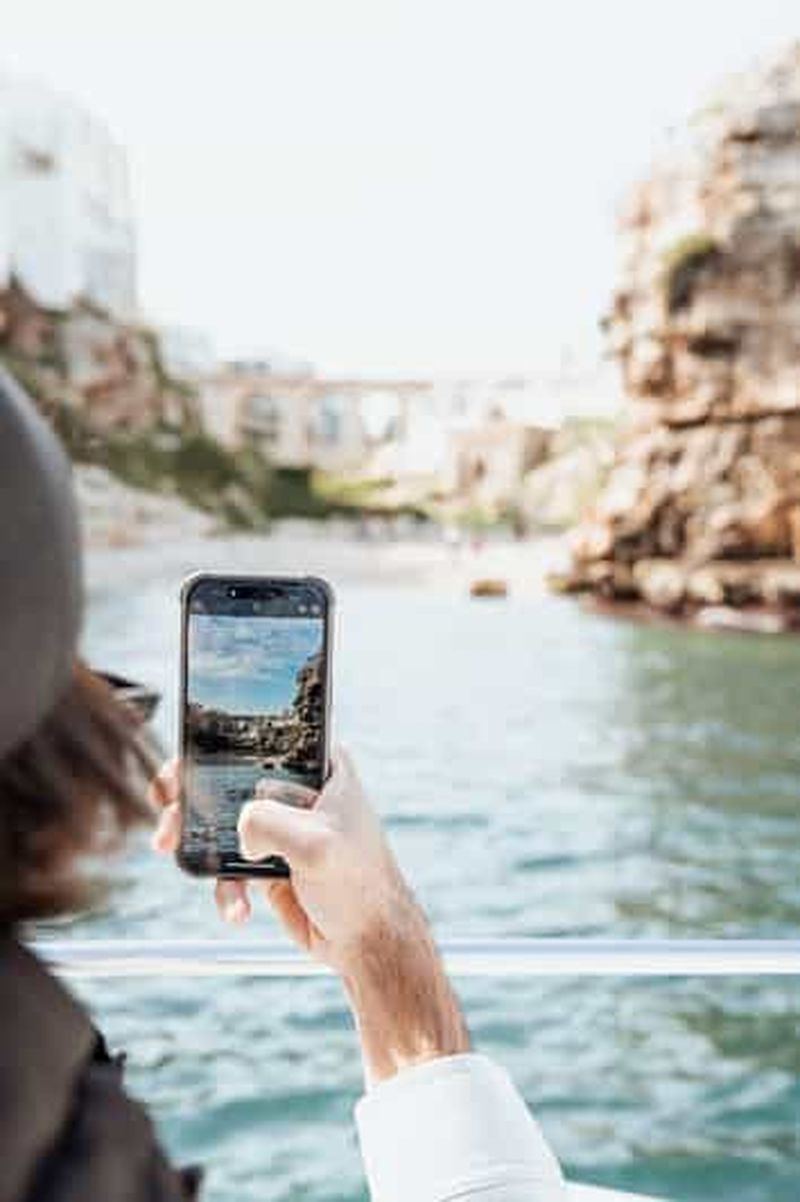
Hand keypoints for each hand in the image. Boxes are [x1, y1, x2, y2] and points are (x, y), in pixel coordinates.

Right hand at [150, 749, 470, 1081]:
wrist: (367, 942)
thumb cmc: (359, 884)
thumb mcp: (316, 844)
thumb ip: (268, 823)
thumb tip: (238, 831)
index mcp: (319, 766)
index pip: (263, 737)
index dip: (217, 741)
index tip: (184, 761)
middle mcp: (296, 788)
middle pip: (228, 776)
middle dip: (189, 794)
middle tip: (167, 810)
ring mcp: (280, 825)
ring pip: (219, 820)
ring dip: (191, 837)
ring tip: (171, 851)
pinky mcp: (267, 860)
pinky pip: (226, 863)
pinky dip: (221, 886)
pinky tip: (236, 910)